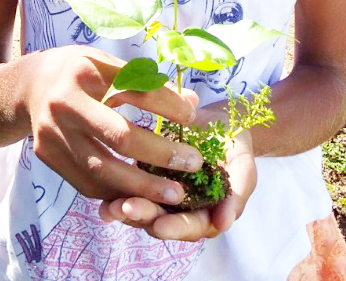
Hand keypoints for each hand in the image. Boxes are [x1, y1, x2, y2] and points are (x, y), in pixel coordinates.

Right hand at [25, 46, 204, 207]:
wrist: (29, 86)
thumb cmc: (80, 71)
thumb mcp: (109, 62)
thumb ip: (147, 82)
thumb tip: (191, 104)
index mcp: (86, 71)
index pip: (136, 90)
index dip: (168, 105)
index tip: (192, 117)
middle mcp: (66, 103)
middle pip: (120, 136)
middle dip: (161, 154)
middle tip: (194, 164)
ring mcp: (53, 133)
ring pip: (102, 169)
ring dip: (142, 187)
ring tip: (174, 195)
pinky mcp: (48, 156)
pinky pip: (86, 183)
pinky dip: (116, 192)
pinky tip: (141, 196)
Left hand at [99, 110, 257, 241]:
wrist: (219, 118)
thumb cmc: (234, 144)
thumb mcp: (243, 165)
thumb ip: (237, 193)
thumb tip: (224, 223)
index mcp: (205, 212)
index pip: (190, 226)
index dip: (175, 227)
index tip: (160, 225)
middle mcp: (180, 209)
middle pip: (159, 221)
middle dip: (142, 217)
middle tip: (125, 209)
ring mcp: (160, 194)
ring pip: (141, 209)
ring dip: (124, 211)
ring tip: (110, 207)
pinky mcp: (144, 175)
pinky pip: (128, 189)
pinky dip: (115, 194)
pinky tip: (102, 198)